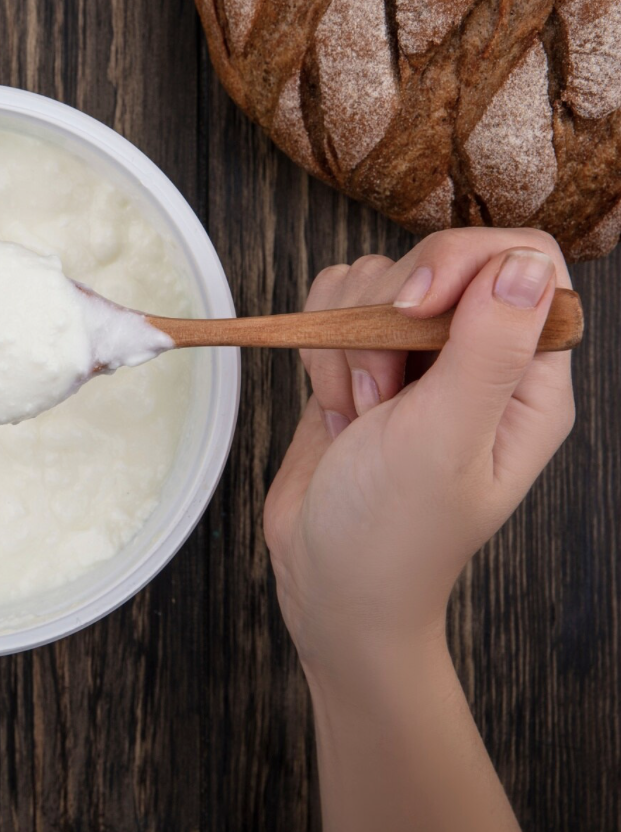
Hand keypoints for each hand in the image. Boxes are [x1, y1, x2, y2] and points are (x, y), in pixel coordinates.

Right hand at [264, 228, 574, 678]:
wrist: (327, 582)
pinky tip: (335, 407)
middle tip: (382, 395)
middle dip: (386, 318)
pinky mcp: (360, 363)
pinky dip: (318, 350)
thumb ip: (487, 348)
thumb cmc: (393, 532)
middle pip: (437, 264)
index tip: (415, 307)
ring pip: (375, 282)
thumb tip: (523, 264)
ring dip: (346, 342)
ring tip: (360, 412)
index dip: (464, 264)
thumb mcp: (444, 440)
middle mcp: (479, 360)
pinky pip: (332, 307)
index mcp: (528, 379)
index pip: (524, 263)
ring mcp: (416, 361)